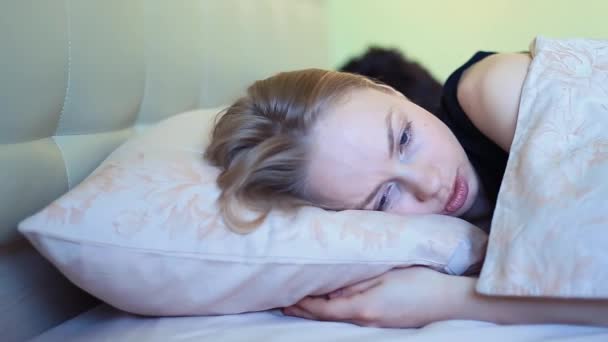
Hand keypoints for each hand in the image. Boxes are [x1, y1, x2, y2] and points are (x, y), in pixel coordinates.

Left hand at [282, 267, 462, 327]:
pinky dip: (335, 313)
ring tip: (301, 304)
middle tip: (284, 304)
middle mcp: (365, 321)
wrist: (451, 300)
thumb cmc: (420, 281)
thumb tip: (330, 287)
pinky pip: (352, 319)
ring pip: (338, 320)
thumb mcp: (385, 275)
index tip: (285, 297)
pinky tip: (333, 306)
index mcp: (362, 308)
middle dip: (304, 312)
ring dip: (318, 313)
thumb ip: (355, 282)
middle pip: (326, 318)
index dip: (301, 304)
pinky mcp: (385, 324)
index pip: (321, 309)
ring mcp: (376, 325)